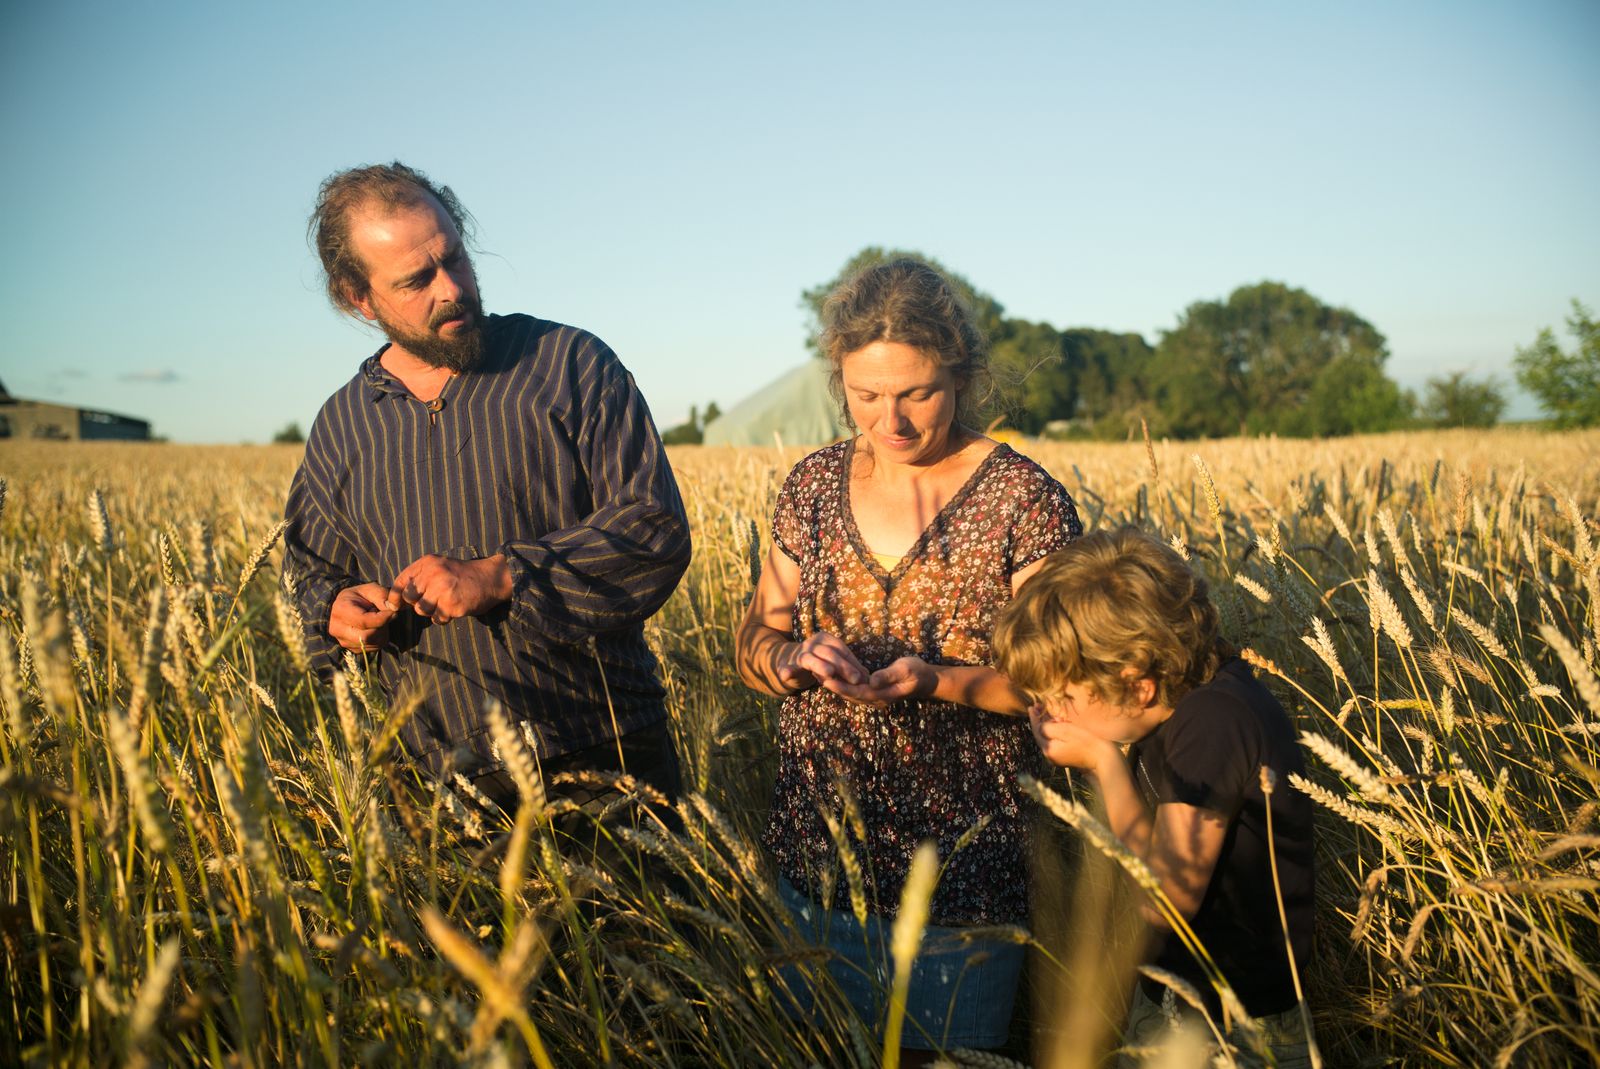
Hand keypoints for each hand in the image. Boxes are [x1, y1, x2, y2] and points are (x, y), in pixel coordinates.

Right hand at [328, 583, 397, 650]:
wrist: (348, 606)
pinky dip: (379, 639)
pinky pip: (373, 648)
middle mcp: (337, 628)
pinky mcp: (351, 649)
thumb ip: (382, 596)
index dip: (382, 618)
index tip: (393, 612)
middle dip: (382, 626)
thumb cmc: (361, 596)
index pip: (364, 622)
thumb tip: (393, 609)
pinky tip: (375, 628)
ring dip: (382, 632)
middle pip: (367, 636)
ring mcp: (343, 641)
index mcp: (340, 610)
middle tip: (384, 615)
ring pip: (372, 643)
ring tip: (378, 620)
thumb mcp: (371, 589)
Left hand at [387, 553, 512, 623]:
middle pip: (409, 598)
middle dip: (417, 603)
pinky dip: (443, 618)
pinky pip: (437, 619)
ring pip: (421, 610)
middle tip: (431, 600)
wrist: (491, 578)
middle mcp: (433, 574)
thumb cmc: (462, 575)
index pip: (400, 582)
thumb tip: (394, 601)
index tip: (396, 604)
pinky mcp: (452, 605)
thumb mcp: (439, 567)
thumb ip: (418, 578)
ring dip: (431, 611)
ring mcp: (442, 590)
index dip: (395, 596)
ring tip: (444, 603)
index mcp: (427, 563)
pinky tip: (453, 609)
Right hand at [774, 631, 868, 691]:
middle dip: (843, 667)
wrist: (790, 659)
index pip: (841, 649)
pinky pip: (786, 668)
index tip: (863, 676)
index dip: (853, 663)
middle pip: (829, 653)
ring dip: (820, 666)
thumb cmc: (818, 660)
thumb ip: (848, 666)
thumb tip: (867, 677)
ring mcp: (798, 654)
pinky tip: (787, 675)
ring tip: (829, 674)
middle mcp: (811, 643)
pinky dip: (787, 670)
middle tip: (855, 680)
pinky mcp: (786, 664)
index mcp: (824, 638)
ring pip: (810, 659)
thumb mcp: (833, 661)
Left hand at [827, 655, 936, 706]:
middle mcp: (876, 700)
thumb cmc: (916, 671)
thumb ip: (888, 675)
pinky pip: (854, 690)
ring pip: (850, 694)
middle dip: (833, 686)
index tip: (827, 680)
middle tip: (815, 675)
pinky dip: (842, 684)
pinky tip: (832, 676)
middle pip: (850, 695)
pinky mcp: (873, 693)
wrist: (926, 679)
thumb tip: (871, 680)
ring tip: (818, 674)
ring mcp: (875, 698)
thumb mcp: (905, 669)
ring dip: (835, 686)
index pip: (857, 692)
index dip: (841, 687)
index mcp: (883, 695)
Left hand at [1028, 704, 1122, 770]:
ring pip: (1049, 737)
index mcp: (1048, 750)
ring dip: (1050, 725)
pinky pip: (1056, 742)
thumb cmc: (1086, 742)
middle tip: (1039, 706)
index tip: (1032, 707)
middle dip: (1041, 720)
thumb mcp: (1065, 730)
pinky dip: (1056, 732)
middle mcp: (1050, 756)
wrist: (1102, 757)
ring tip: (1054, 715)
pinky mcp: (1065, 757)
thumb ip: (1048, 728)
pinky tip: (1061, 723)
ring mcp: (1058, 758)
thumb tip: (1041, 726)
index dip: (1034, 718)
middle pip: (1042, 735)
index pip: (1037, 731)